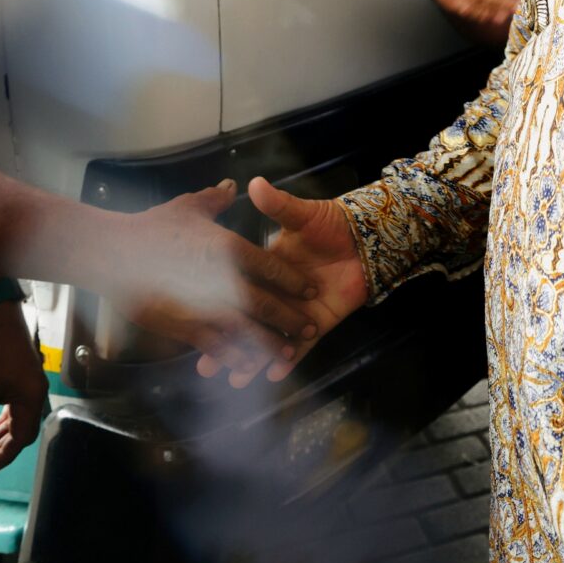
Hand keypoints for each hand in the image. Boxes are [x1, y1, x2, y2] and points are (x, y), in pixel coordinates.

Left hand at [0, 301, 49, 474]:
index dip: (4, 456)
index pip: (20, 439)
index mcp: (30, 402)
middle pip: (21, 432)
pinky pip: (15, 408)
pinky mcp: (23, 379)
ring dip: (0, 435)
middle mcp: (35, 397)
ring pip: (17, 420)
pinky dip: (3, 420)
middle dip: (1, 449)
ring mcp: (31, 387)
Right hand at [112, 182, 320, 374]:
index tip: (309, 290)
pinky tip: (247, 365)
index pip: (273, 268)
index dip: (294, 281)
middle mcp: (223, 281)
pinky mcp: (184, 327)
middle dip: (291, 319)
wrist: (113, 254)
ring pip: (248, 331)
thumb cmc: (150, 228)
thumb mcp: (187, 207)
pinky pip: (218, 346)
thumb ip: (215, 200)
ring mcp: (205, 307)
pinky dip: (235, 357)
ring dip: (270, 344)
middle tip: (308, 327)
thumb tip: (234, 186)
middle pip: (267, 304)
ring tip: (287, 353)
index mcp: (229, 249)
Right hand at [195, 177, 371, 387]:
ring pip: (272, 339)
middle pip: (248, 322)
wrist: (369, 237)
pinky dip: (291, 358)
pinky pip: (304, 344)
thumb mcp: (300, 214)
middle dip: (229, 345)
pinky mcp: (321, 321)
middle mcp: (278, 294)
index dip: (217, 306)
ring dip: (255, 359)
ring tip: (235, 378)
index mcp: (265, 268)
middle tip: (206, 368)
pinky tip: (275, 373)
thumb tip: (253, 183)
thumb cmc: (331, 222)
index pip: (237, 290)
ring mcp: (298, 310)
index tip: (194, 321)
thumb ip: (278, 205)